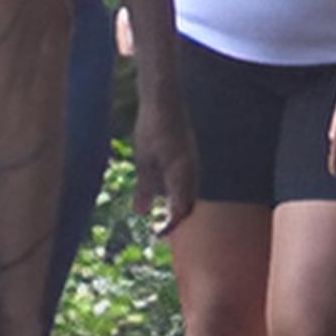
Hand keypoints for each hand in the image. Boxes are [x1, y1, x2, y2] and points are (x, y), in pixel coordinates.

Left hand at [132, 93, 201, 237]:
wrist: (164, 99)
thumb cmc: (152, 128)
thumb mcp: (143, 160)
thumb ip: (144, 188)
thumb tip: (141, 214)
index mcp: (182, 175)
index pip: (180, 211)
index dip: (170, 226)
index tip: (156, 235)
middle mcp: (193, 171)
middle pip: (189, 205)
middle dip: (176, 220)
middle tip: (159, 230)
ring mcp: (193, 162)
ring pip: (190, 193)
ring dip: (178, 206)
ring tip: (161, 213)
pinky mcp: (189, 154)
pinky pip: (188, 181)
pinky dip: (178, 192)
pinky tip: (163, 188)